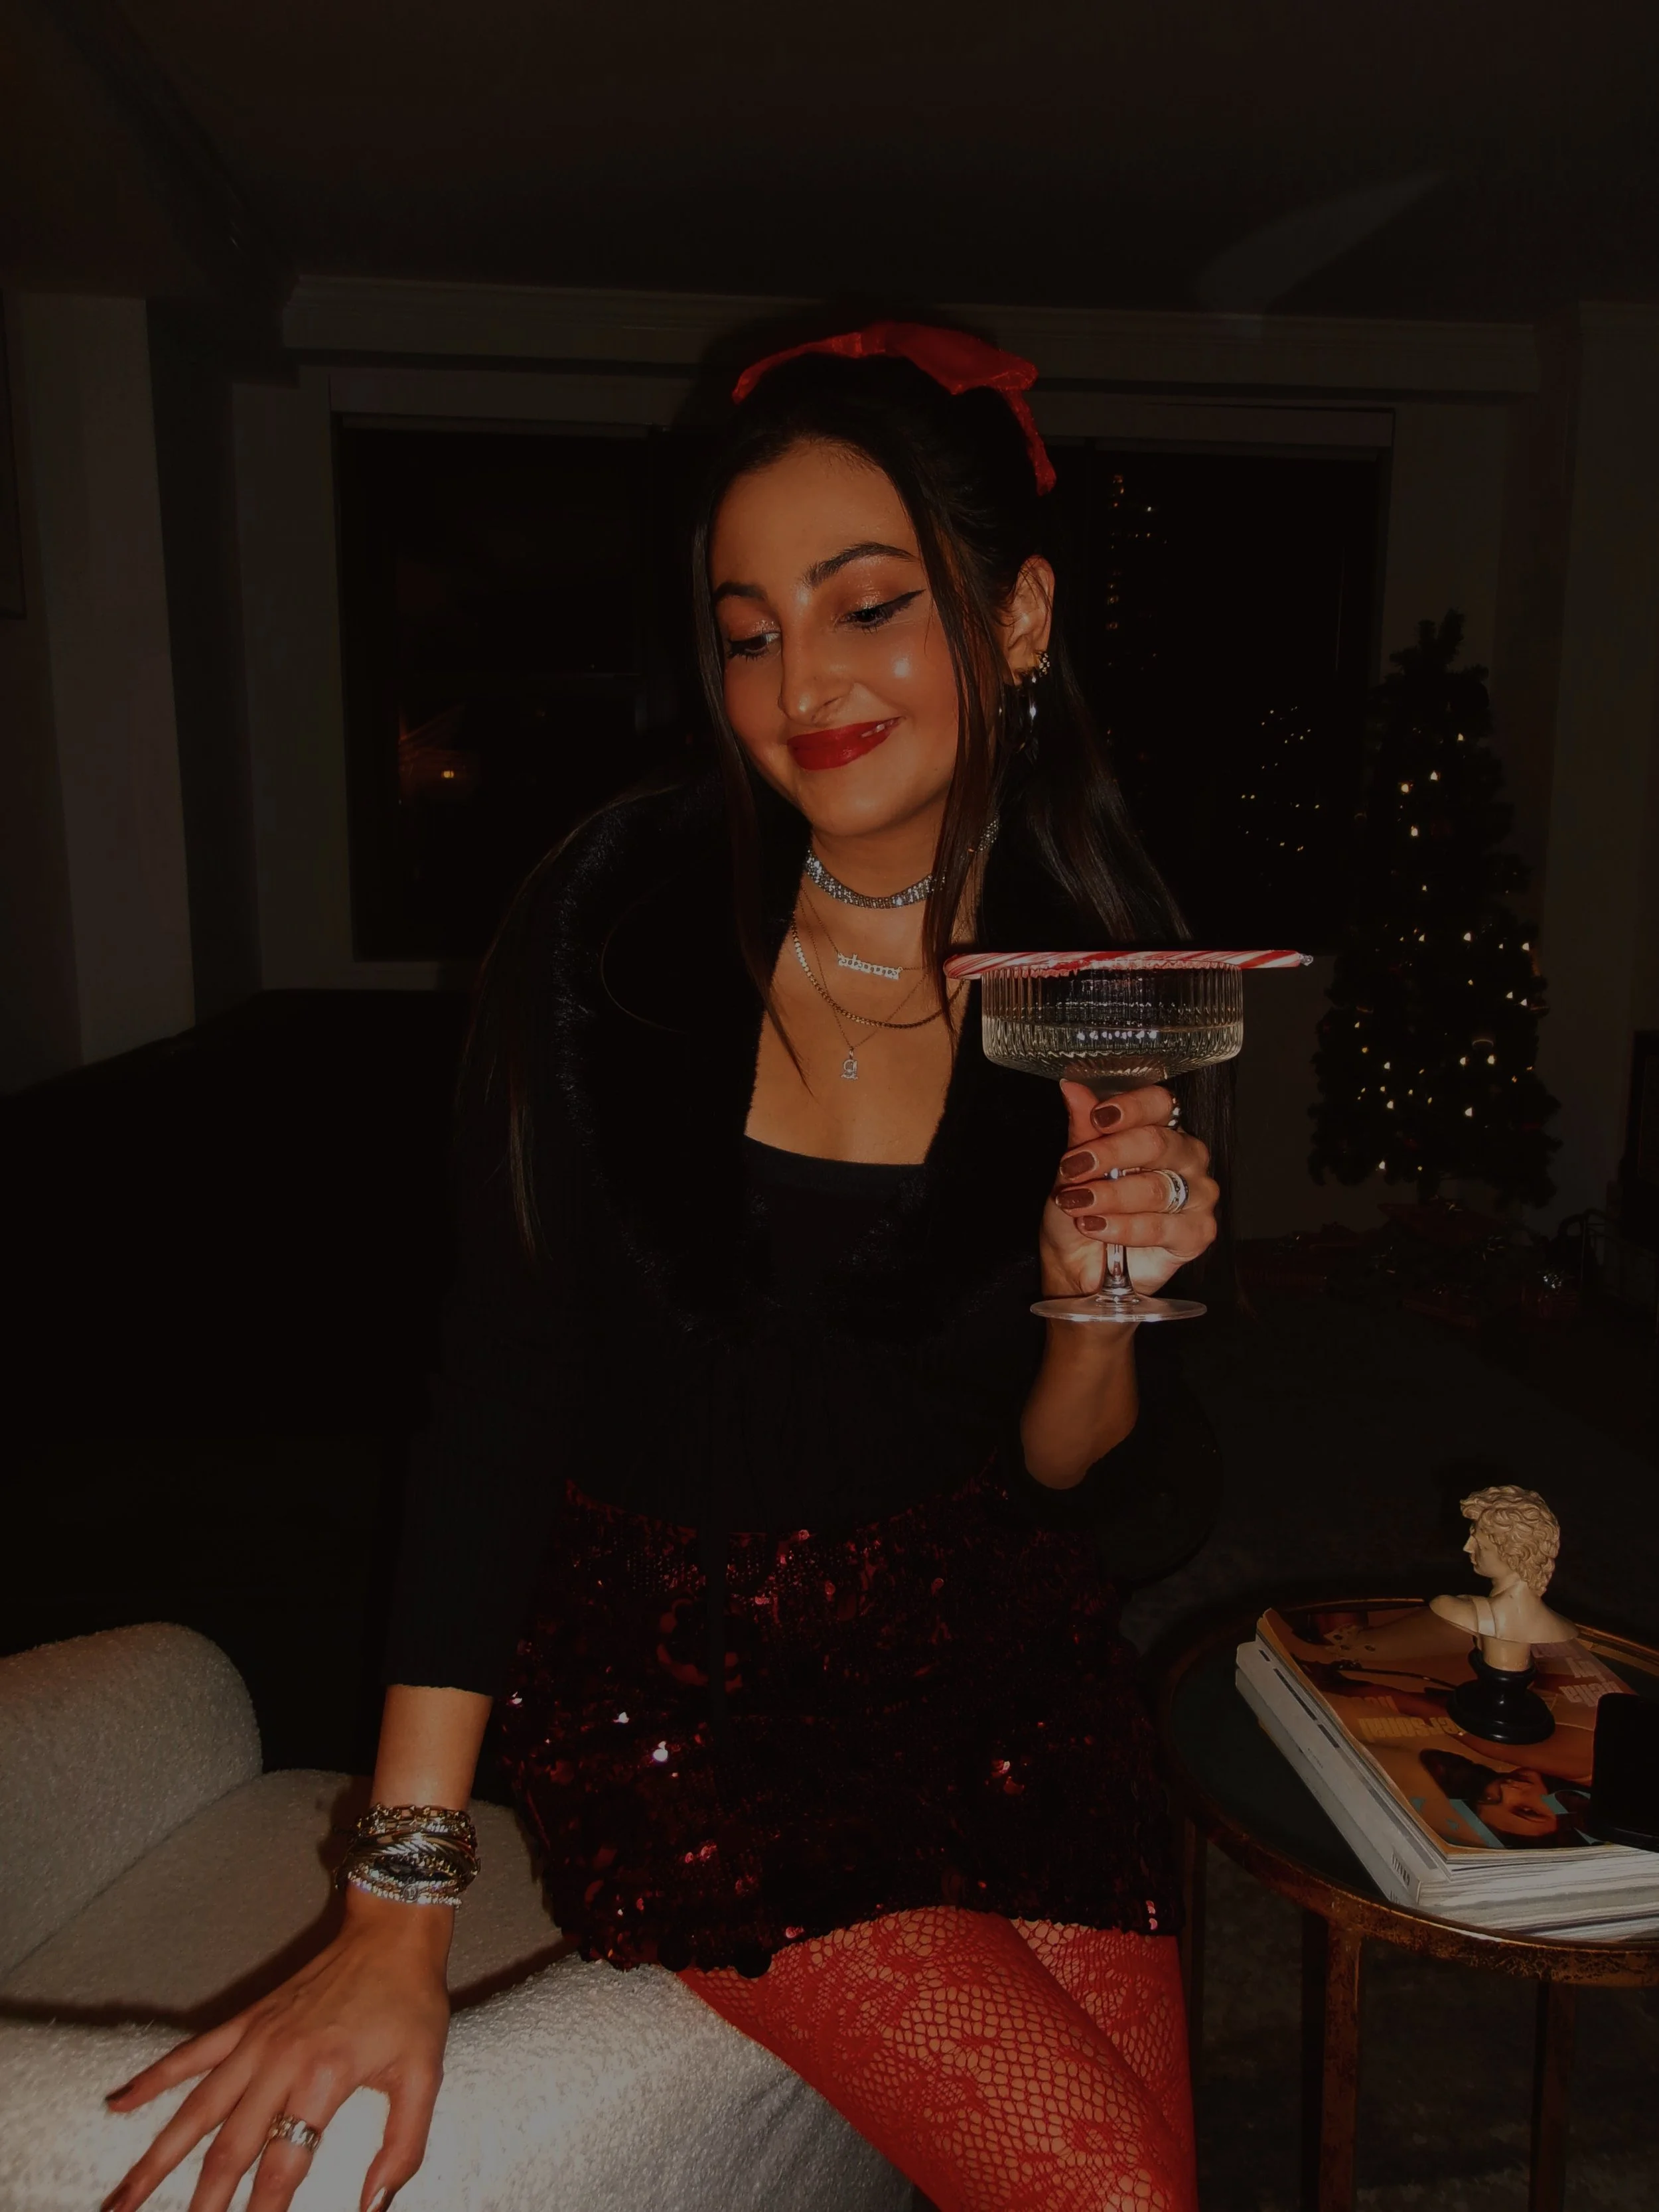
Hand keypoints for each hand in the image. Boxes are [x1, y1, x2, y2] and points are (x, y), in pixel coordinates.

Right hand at [101, 1892, 452, 2211]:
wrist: (392, 1933)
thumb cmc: (410, 2005)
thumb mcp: (425, 2075)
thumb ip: (403, 2146)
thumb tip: (375, 2207)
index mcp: (323, 2078)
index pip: (284, 2164)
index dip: (264, 2211)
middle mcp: (278, 2061)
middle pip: (228, 2149)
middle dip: (202, 2203)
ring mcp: (254, 2041)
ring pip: (194, 2111)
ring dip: (155, 2159)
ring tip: (120, 2201)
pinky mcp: (245, 2022)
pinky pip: (191, 2055)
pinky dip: (153, 2080)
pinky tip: (117, 2105)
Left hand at [1040, 1081, 1218, 1298]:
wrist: (1079, 1265)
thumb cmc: (1081, 1211)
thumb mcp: (1073, 1168)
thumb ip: (1082, 1129)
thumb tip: (1072, 1089)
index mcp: (1161, 1131)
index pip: (1159, 1104)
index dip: (1131, 1107)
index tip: (1098, 1117)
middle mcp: (1186, 1158)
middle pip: (1159, 1143)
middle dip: (1111, 1155)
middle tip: (1075, 1167)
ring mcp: (1198, 1195)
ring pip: (1158, 1188)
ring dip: (1111, 1196)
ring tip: (1078, 1204)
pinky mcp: (1198, 1233)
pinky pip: (1163, 1227)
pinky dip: (1125, 1228)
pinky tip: (1098, 1228)